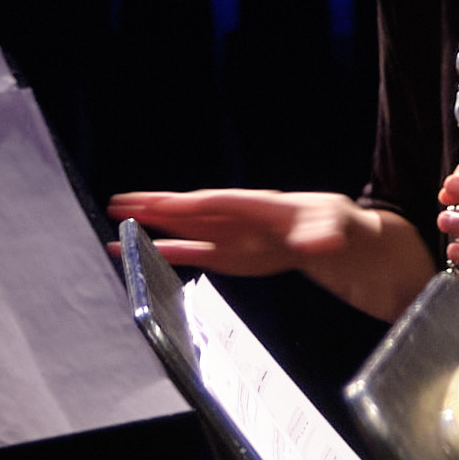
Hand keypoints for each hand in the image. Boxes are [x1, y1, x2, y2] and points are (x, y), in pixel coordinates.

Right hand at [108, 188, 352, 280]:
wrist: (340, 241)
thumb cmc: (337, 224)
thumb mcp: (337, 226)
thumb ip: (323, 234)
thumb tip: (316, 243)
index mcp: (260, 206)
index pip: (218, 203)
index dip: (188, 204)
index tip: (158, 203)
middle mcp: (238, 218)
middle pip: (191, 211)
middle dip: (156, 208)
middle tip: (119, 205)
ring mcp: (231, 237)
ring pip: (185, 230)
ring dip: (154, 227)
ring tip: (120, 224)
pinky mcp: (230, 256)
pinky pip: (194, 254)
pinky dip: (168, 252)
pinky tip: (146, 252)